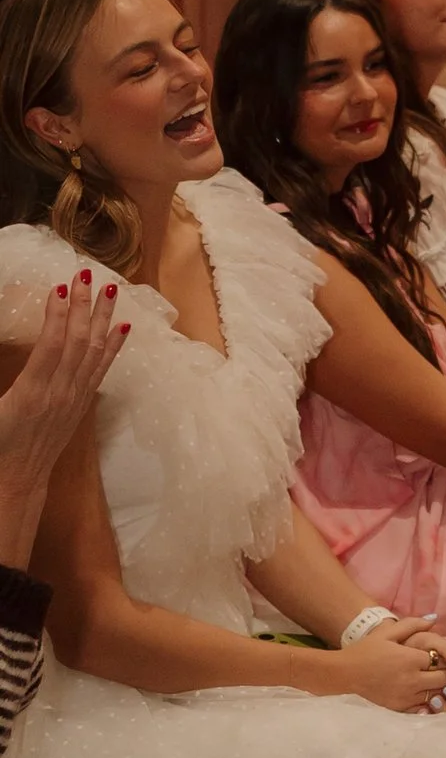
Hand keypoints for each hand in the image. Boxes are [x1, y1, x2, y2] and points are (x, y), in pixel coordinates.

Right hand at [0, 270, 128, 559]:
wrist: (14, 485)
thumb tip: (10, 350)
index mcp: (30, 395)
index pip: (51, 346)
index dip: (57, 316)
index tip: (61, 286)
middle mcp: (58, 395)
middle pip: (76, 342)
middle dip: (83, 305)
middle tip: (88, 272)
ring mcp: (73, 400)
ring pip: (93, 353)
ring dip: (102, 318)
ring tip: (111, 289)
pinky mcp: (80, 406)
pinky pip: (101, 371)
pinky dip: (112, 347)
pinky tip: (121, 329)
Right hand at [339, 619, 445, 715]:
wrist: (341, 676)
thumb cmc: (365, 651)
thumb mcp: (388, 633)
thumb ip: (413, 625)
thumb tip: (435, 619)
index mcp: (412, 659)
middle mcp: (412, 679)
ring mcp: (406, 697)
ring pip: (440, 697)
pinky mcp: (398, 709)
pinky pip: (424, 711)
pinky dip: (440, 710)